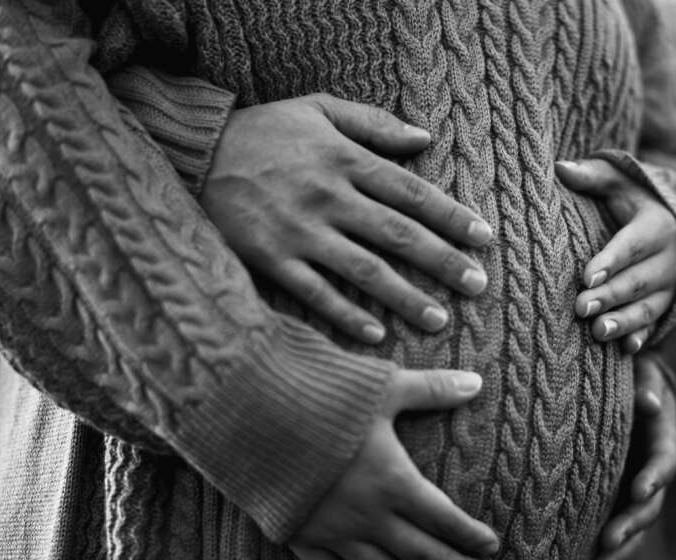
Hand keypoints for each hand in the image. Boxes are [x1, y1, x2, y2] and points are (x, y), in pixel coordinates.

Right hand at [202, 94, 492, 343]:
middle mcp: (328, 197)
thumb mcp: (317, 108)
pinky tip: (377, 335)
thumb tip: (425, 137)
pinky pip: (315, 293)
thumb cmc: (262, 130)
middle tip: (477, 286)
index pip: (411, 191)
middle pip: (398, 234)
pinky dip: (346, 315)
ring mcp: (300, 232)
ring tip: (439, 319)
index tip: (483, 239)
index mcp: (344, 160)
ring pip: (364, 270)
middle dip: (443, 262)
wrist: (192, 151)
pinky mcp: (271, 259)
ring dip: (405, 297)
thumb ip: (373, 123)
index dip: (451, 216)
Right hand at [289, 368, 498, 559]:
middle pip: (423, 554)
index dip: (470, 536)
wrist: (248, 414)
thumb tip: (476, 381)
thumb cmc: (321, 394)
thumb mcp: (382, 386)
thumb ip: (431, 389)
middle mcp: (368, 514)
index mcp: (393, 480)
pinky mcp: (301, 538)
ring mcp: (334, 532)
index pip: (444, 519)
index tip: (491, 547)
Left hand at [555, 159, 675, 352]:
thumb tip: (558, 168)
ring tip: (598, 332)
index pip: (632, 244)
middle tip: (580, 309)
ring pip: (649, 306)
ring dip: (624, 321)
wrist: (675, 220)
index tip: (585, 276)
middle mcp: (671, 257)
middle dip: (609, 296)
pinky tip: (627, 349)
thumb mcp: (621, 180)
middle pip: (638, 280)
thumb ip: (593, 175)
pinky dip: (642, 336)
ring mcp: (672, 284)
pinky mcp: (670, 304)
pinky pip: (657, 323)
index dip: (610, 261)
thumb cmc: (635, 198)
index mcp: (658, 224)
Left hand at [586, 356, 675, 559]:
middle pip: (650, 505)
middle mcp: (654, 472)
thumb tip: (647, 400)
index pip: (663, 461)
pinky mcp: (621, 501)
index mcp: (663, 439)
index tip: (639, 489)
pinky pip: (618, 531)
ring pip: (635, 527)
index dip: (653, 476)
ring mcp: (638, 491)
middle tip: (608, 540)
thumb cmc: (635, 375)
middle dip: (630, 524)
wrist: (633, 389)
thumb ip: (644, 384)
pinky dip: (607, 554)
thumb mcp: (643, 372)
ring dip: (618, 551)